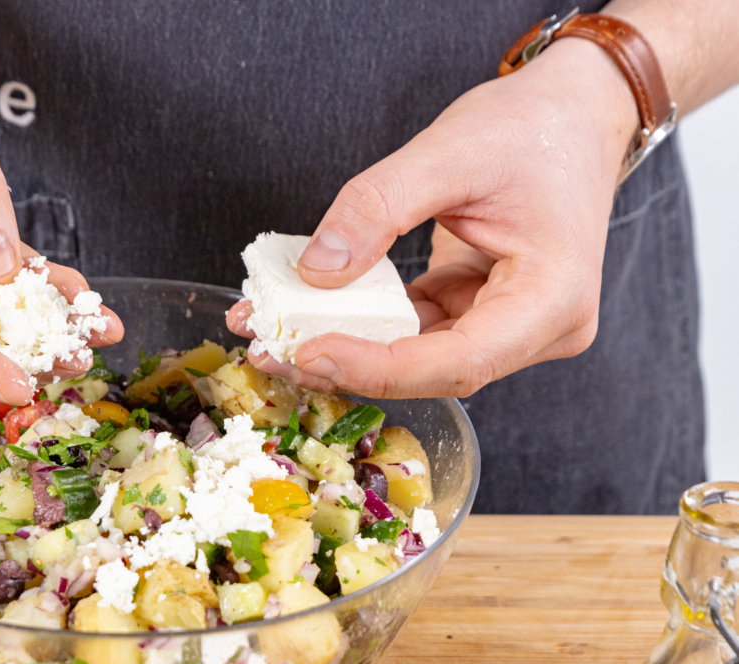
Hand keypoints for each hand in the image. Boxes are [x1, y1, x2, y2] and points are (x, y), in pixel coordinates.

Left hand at [229, 38, 637, 397]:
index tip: (310, 353)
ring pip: (417, 359)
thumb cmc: (531, 127)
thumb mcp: (447, 151)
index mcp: (553, 299)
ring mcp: (508, 325)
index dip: (378, 368)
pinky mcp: (478, 313)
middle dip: (349, 366)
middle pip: (433, 372)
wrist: (570, 113)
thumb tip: (317, 270)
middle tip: (271, 352)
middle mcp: (539, 329)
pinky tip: (310, 314)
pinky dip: (363, 325)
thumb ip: (377, 207)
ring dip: (346, 349)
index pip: (458, 362)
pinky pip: (414, 331)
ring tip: (273, 334)